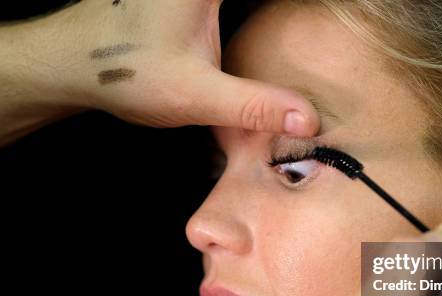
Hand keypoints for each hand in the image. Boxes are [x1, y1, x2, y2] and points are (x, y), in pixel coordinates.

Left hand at [0, 0, 319, 140]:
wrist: (73, 62)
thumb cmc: (127, 73)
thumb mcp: (197, 95)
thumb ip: (255, 106)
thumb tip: (309, 119)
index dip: (319, 0)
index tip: (351, 7)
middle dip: (301, 5)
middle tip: (342, 12)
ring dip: (277, 6)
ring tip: (315, 16)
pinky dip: (261, 5)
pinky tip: (267, 16)